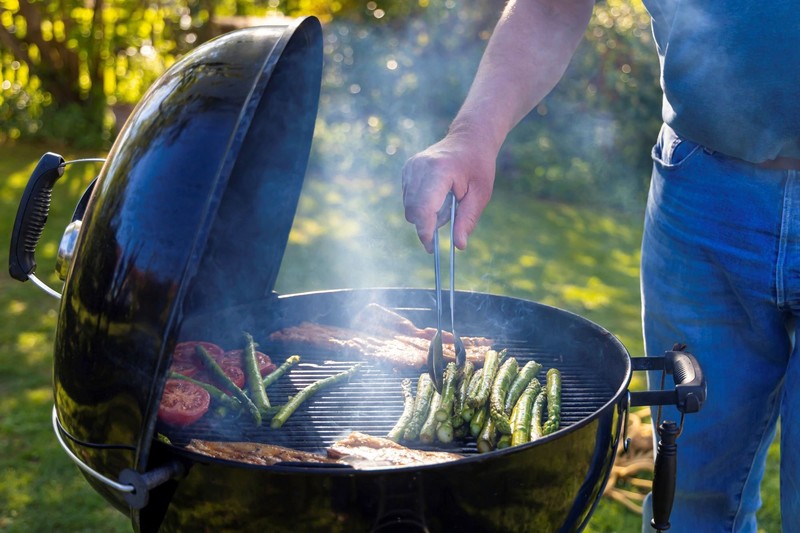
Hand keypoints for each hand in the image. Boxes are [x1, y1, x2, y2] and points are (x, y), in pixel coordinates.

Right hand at [402, 131, 496, 252]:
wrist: (470, 138)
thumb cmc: (478, 165)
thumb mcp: (481, 194)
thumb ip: (467, 220)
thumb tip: (459, 246)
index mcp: (439, 171)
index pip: (423, 208)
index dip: (425, 231)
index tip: (432, 248)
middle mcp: (419, 167)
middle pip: (412, 210)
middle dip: (427, 224)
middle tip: (449, 219)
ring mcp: (411, 166)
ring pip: (409, 205)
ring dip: (426, 213)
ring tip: (447, 201)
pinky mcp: (407, 169)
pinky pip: (408, 197)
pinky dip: (422, 203)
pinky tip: (438, 194)